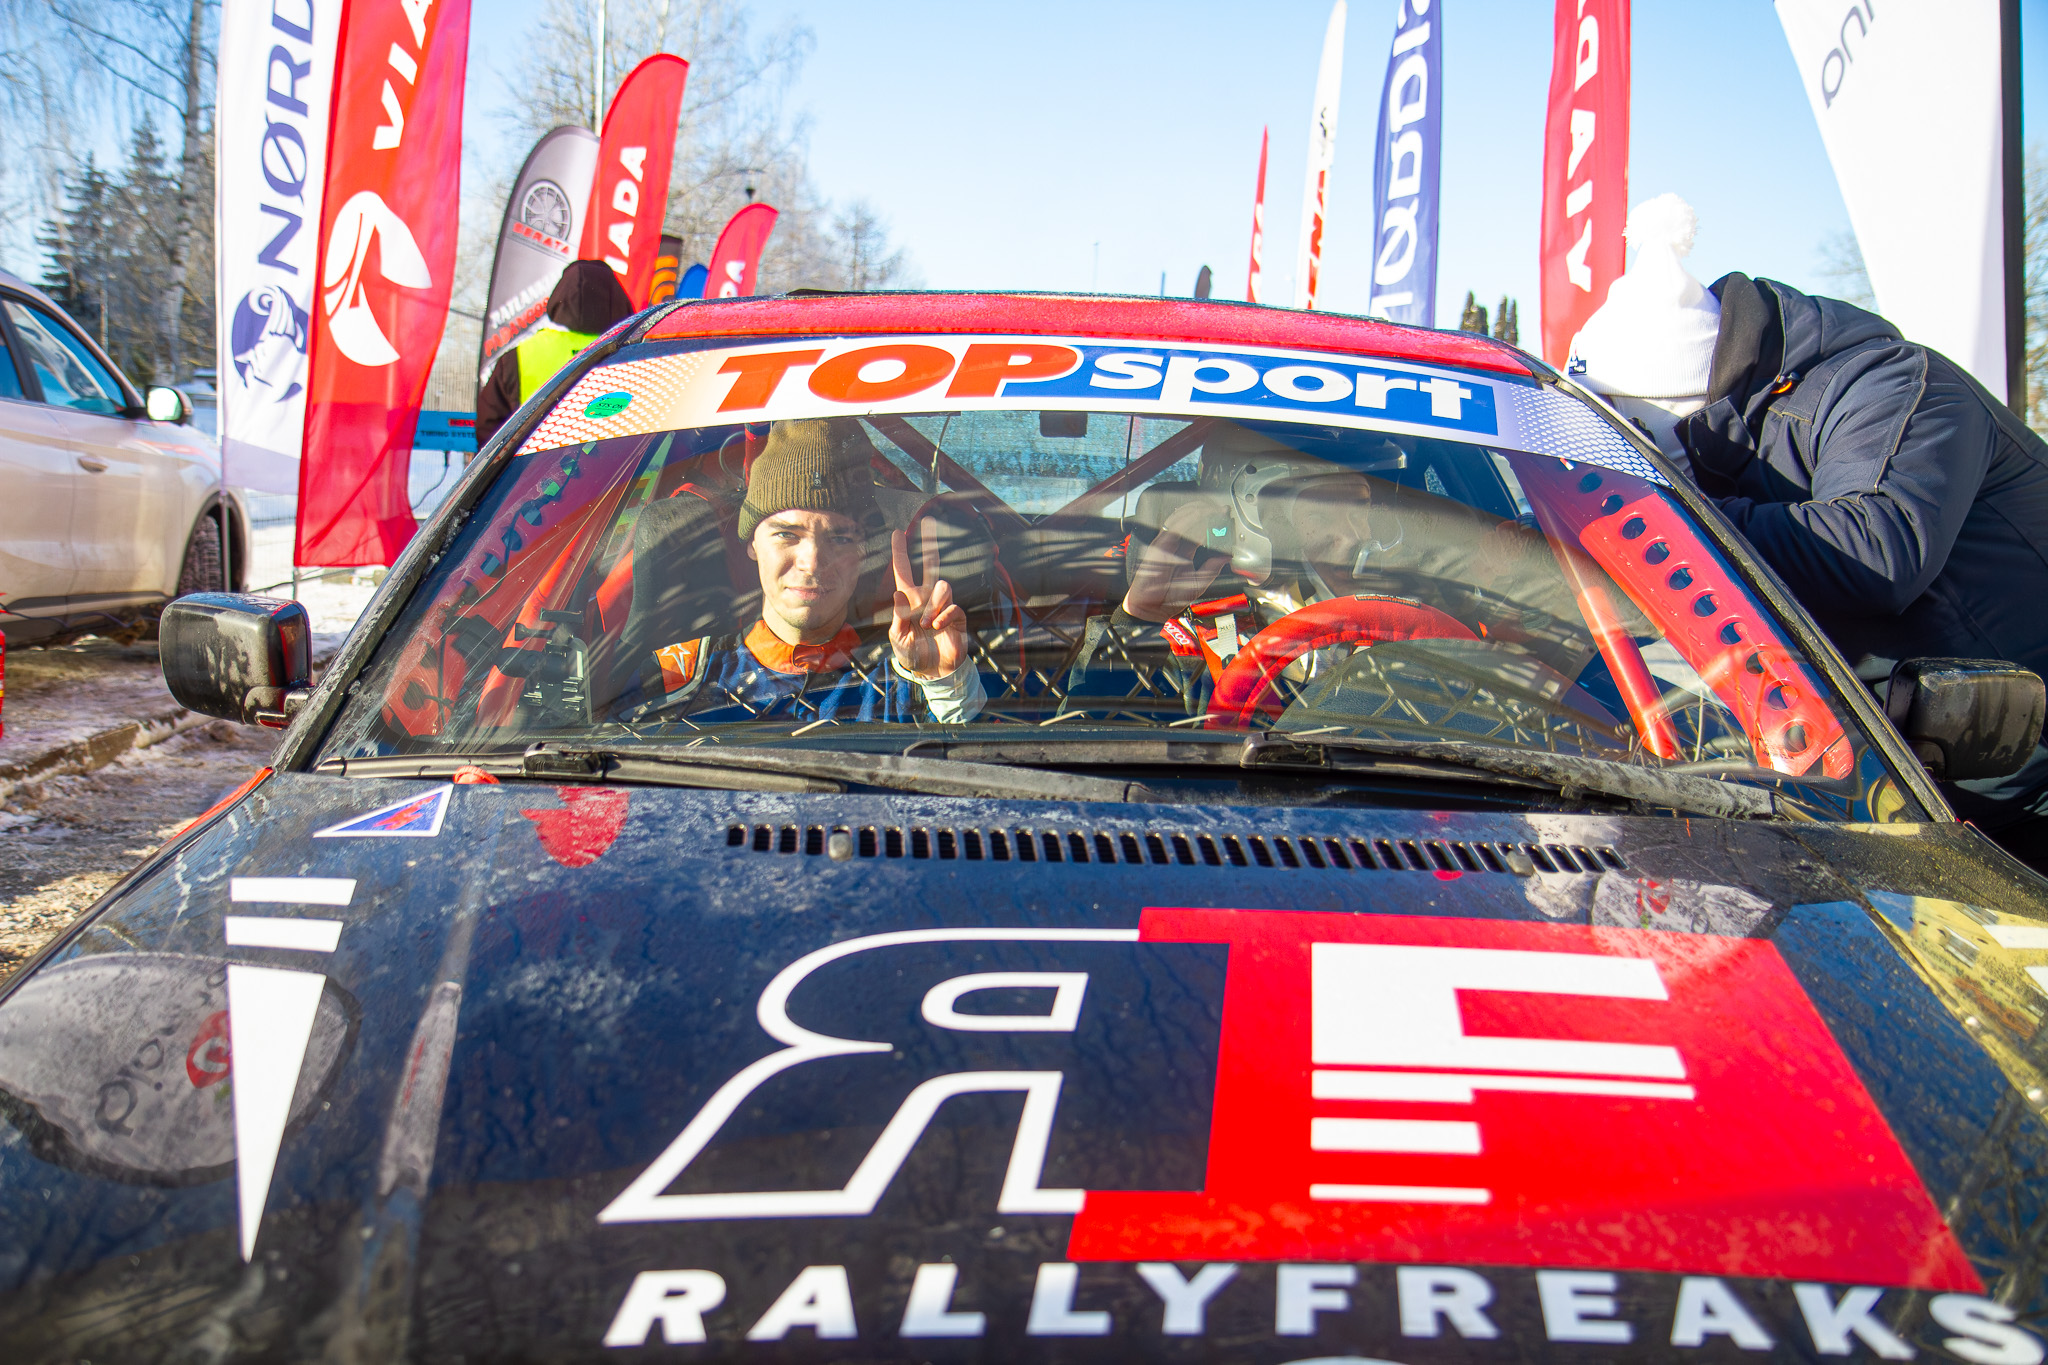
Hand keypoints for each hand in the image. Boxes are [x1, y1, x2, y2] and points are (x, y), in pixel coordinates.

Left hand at [890, 522, 970, 679]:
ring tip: (926, 624)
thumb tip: (898, 593)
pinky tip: (938, 627)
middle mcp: (927, 598)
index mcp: (909, 599)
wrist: (933, 672)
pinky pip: (953, 607)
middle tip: (930, 521)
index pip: (904, 571)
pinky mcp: (956, 617)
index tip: (897, 532)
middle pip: (931, 565)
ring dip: (933, 604)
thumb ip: (898, 617)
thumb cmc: (912, 654)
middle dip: (929, 543)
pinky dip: (944, 617)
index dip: (900, 552)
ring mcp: (943, 606)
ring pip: (943, 587)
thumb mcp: (898, 638)